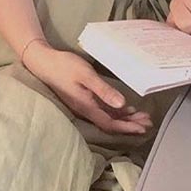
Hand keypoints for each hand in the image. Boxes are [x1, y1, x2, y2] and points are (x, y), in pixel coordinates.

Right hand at [23, 40, 151, 133]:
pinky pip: (101, 110)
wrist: (43, 62)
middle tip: (147, 123)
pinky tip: (122, 107)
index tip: (143, 128)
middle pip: (110, 123)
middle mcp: (85, 110)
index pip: (110, 124)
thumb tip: (122, 105)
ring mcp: (83, 105)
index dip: (127, 128)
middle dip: (129, 125)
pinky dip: (114, 110)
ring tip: (140, 116)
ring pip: (107, 117)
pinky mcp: (81, 99)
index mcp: (87, 107)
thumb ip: (103, 90)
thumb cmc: (64, 66)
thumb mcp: (86, 75)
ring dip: (123, 118)